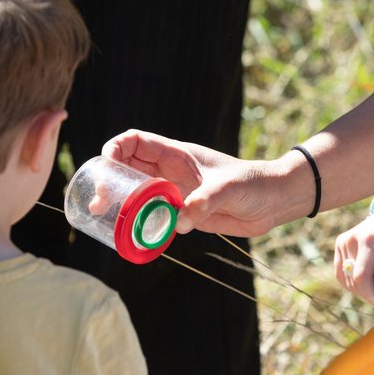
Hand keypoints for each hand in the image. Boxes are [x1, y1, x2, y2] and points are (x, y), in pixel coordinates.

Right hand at [103, 129, 286, 235]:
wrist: (274, 202)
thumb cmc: (254, 184)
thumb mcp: (229, 189)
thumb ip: (204, 202)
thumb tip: (179, 221)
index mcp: (177, 155)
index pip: (134, 142)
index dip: (115, 149)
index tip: (105, 168)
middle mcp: (170, 171)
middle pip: (127, 167)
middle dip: (108, 179)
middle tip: (99, 201)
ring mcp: (174, 191)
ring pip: (135, 192)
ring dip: (117, 201)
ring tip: (103, 216)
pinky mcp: (182, 213)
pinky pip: (151, 214)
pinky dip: (137, 221)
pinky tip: (130, 232)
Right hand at [333, 207, 373, 304]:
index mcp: (371, 240)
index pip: (362, 277)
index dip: (370, 294)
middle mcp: (352, 239)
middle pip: (353, 280)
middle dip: (367, 294)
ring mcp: (343, 241)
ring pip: (345, 278)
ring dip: (359, 289)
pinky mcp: (340, 243)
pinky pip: (340, 272)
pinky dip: (351, 282)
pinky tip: (365, 284)